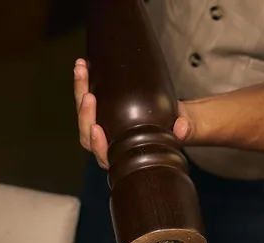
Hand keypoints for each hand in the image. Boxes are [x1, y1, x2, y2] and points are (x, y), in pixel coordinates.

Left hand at [73, 59, 196, 168]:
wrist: (172, 119)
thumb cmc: (175, 131)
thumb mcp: (182, 129)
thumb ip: (183, 130)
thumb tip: (181, 128)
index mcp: (124, 156)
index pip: (104, 156)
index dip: (98, 145)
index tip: (97, 130)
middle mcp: (110, 144)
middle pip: (87, 134)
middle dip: (85, 114)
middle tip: (89, 95)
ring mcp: (104, 127)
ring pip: (83, 115)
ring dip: (80, 91)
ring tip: (81, 68)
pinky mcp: (102, 112)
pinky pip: (87, 100)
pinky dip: (83, 83)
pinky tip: (83, 65)